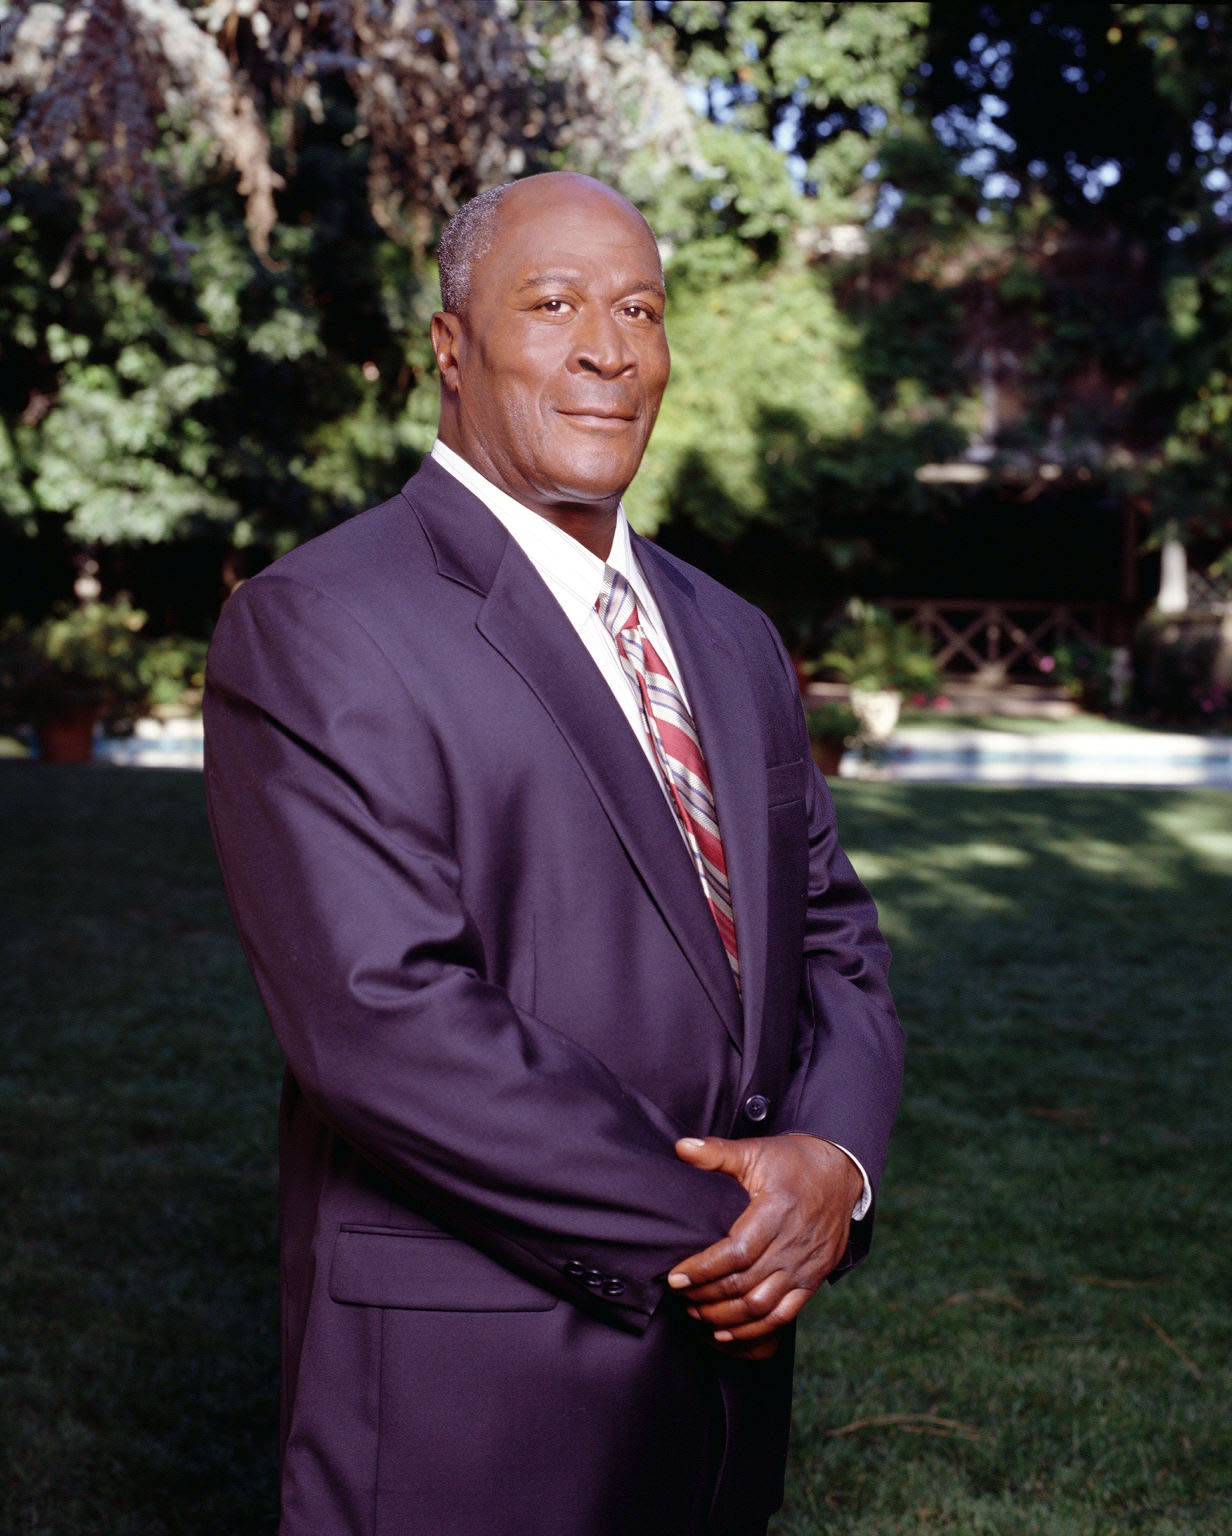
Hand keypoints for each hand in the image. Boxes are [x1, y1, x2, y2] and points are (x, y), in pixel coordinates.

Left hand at [667, 1134, 861, 1349]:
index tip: (676, 1277)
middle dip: (706, 1296)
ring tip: (696, 1313)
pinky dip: (754, 1329)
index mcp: (775, 1212)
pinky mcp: (813, 1279)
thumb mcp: (755, 1151)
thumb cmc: (791, 1161)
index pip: (735, 1252)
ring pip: (761, 1306)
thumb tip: (681, 1148)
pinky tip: (726, 1330)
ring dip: (725, 1317)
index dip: (703, 1269)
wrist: (839, 1173)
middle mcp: (792, 1244)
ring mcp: (804, 1266)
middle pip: (744, 1284)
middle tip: (679, 1296)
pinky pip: (783, 1315)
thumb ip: (717, 1153)